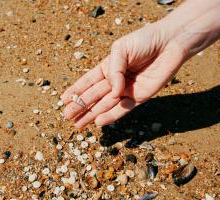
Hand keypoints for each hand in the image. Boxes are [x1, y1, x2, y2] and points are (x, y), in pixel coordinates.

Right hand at [61, 23, 185, 127]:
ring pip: (105, 105)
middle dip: (80, 106)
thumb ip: (113, 70)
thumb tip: (113, 92)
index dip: (75, 90)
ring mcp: (126, 91)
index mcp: (107, 68)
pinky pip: (123, 109)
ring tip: (78, 124)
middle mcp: (115, 81)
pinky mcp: (139, 98)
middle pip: (93, 96)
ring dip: (91, 114)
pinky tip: (98, 121)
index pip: (87, 81)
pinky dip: (111, 116)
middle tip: (67, 116)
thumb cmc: (144, 41)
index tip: (63, 100)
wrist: (169, 43)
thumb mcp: (120, 49)